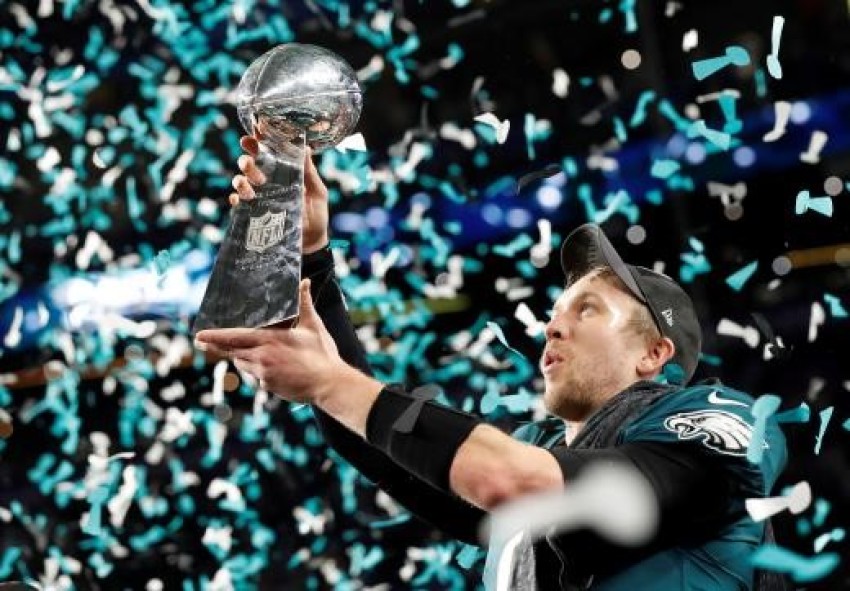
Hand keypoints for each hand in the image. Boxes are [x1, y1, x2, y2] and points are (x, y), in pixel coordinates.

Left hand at [194, 279, 345, 402]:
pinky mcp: (268, 386)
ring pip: (243, 363)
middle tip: (199, 342)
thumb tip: (304, 281)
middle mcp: (261, 356)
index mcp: (269, 339)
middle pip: (231, 351)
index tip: (199, 335)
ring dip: (244, 358)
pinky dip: (260, 370)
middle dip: (215, 347)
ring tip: (259, 354)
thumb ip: (304, 303)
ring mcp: (263, 373)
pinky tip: (277, 368)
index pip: (234, 337)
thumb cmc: (322, 354)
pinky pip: (257, 376)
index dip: (215, 336)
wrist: (329, 384)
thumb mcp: (313, 325)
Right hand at [228, 135, 329, 253]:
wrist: (312, 244)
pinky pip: (238, 204)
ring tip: (248, 184)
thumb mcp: (318, 193)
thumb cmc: (316, 216)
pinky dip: (236, 200)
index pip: (269, 151)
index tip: (257, 130)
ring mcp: (258, 198)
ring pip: (240, 182)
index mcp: (283, 172)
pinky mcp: (252, 214)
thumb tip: (306, 148)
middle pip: (250, 164)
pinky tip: (240, 200)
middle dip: (247, 159)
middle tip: (249, 161)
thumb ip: (310, 172)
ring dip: (241, 179)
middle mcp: (268, 182)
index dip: (261, 139)